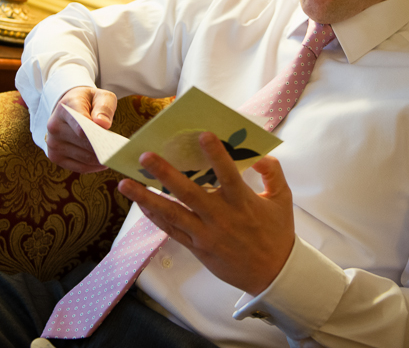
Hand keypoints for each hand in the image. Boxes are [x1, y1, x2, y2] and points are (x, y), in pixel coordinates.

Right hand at [45, 86, 116, 172]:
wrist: (69, 107)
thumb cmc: (88, 102)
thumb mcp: (100, 96)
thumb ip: (104, 107)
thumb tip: (103, 124)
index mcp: (64, 108)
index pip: (81, 125)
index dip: (96, 133)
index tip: (111, 138)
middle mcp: (54, 126)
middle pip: (84, 143)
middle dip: (103, 146)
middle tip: (120, 150)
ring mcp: (53, 143)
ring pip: (84, 157)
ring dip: (101, 158)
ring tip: (115, 155)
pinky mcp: (55, 157)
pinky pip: (79, 167)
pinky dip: (94, 167)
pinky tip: (105, 162)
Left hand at [118, 132, 294, 295]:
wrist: (273, 274)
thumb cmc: (278, 234)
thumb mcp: (283, 199)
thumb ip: (273, 173)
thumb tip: (260, 155)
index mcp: (242, 202)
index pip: (228, 174)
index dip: (216, 154)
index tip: (203, 134)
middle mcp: (221, 217)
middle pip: (189, 193)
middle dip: (165, 174)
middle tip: (145, 156)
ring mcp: (206, 233)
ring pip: (172, 213)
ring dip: (147, 197)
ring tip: (125, 183)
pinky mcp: (197, 247)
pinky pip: (171, 231)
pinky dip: (154, 217)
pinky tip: (140, 203)